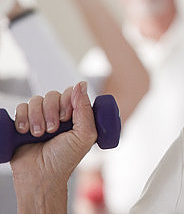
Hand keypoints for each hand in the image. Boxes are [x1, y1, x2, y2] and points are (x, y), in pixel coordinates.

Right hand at [11, 82, 97, 212]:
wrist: (40, 177)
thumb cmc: (64, 160)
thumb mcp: (84, 135)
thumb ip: (85, 109)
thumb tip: (82, 85)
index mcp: (74, 116)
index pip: (71, 93)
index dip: (68, 101)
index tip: (67, 118)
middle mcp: (57, 115)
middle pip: (53, 95)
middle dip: (51, 112)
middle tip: (53, 130)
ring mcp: (39, 118)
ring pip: (36, 100)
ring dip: (37, 117)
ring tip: (39, 135)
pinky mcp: (22, 123)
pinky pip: (21, 107)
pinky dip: (22, 118)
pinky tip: (25, 132)